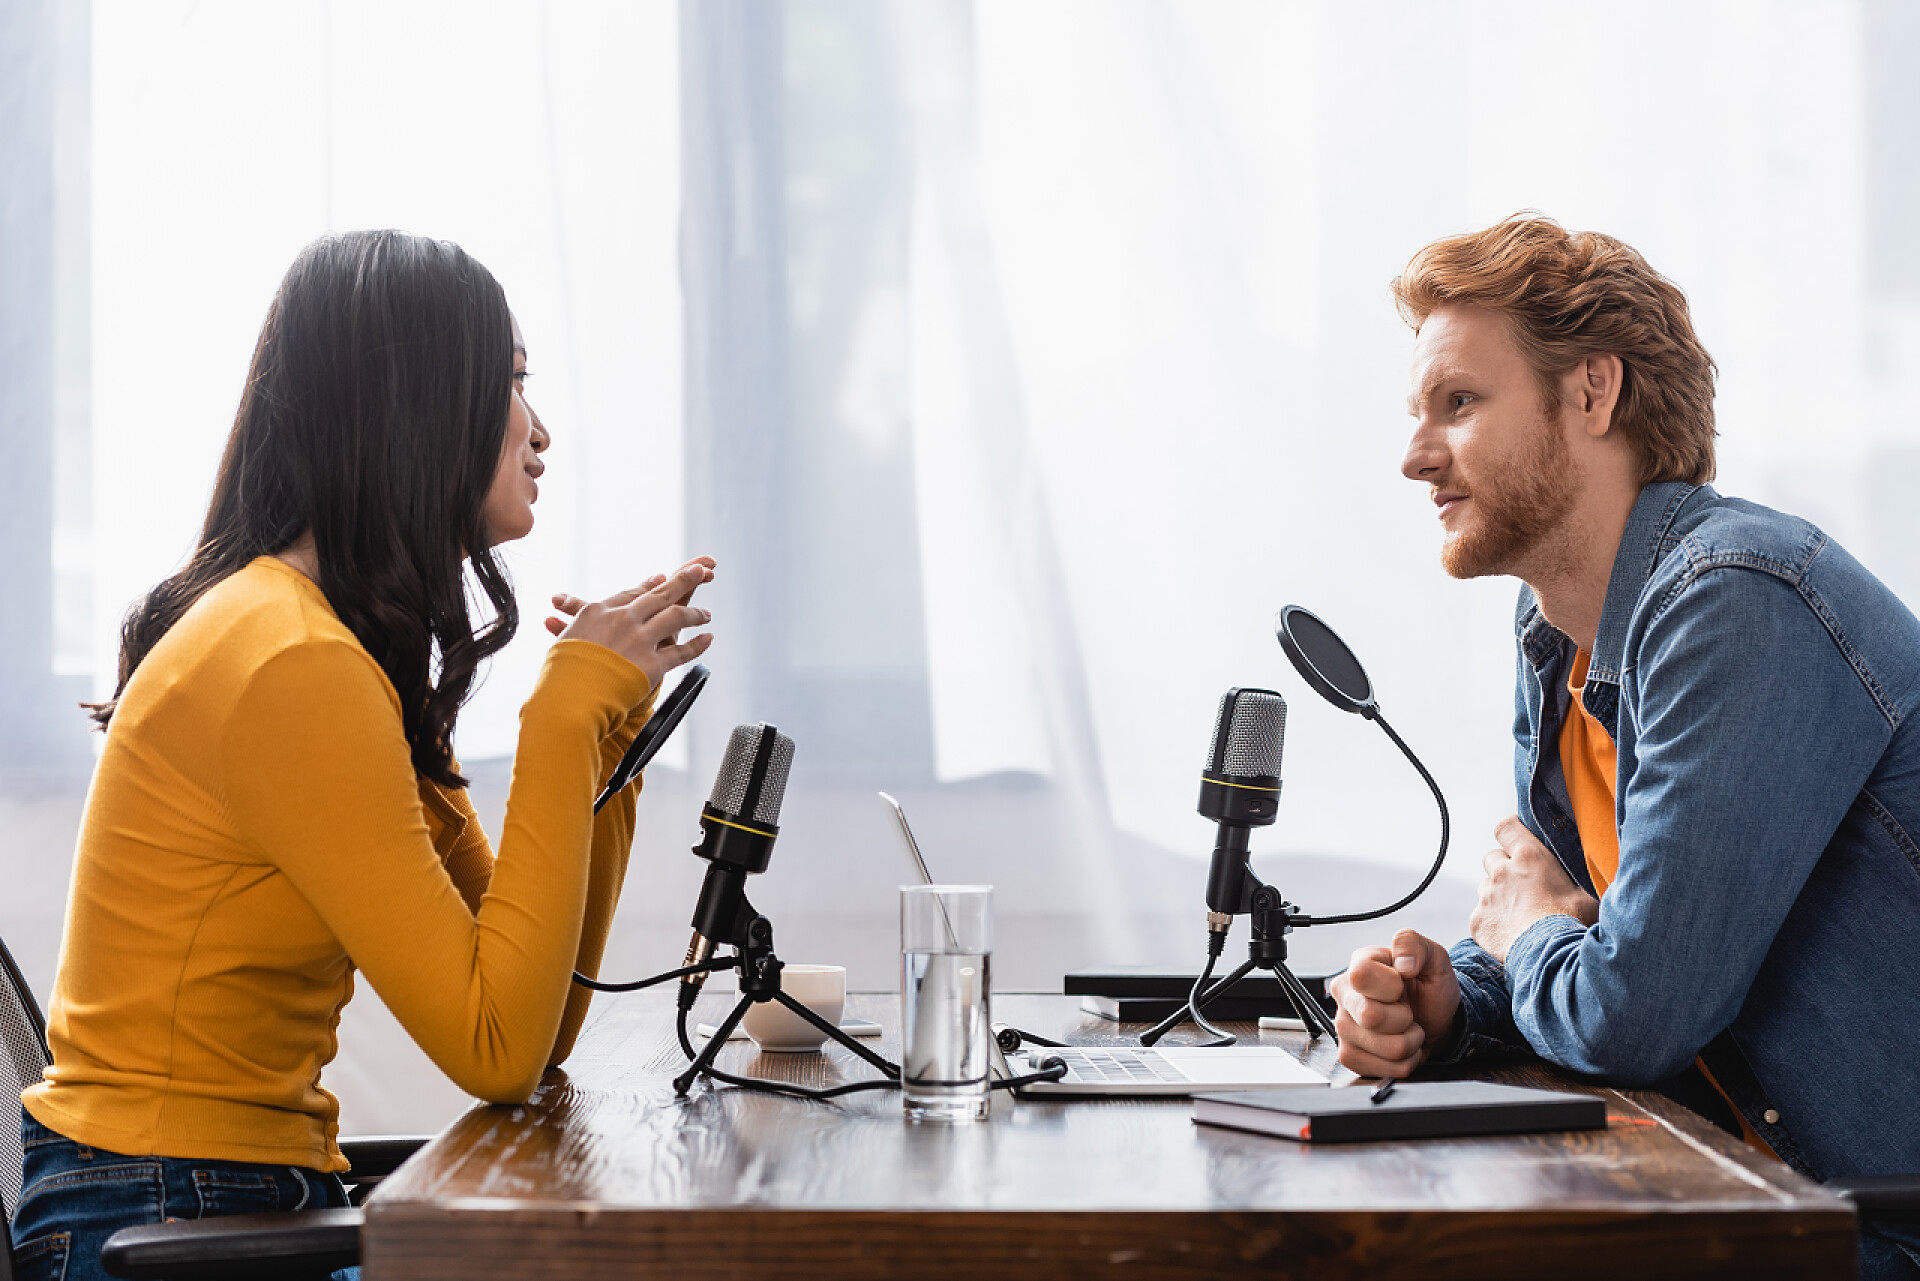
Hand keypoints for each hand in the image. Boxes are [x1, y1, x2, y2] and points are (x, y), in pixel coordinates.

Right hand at [545, 557, 715, 692]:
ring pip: (676, 618)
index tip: (662, 579)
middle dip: (684, 580)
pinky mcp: (653, 663)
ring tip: (706, 614)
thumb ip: (572, 624)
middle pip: (660, 595)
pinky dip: (698, 645)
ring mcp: (640, 639)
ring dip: (695, 614)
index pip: (631, 594)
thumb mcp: (564, 640)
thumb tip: (561, 610)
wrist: (569, 697)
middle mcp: (622, 620)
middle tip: (701, 571)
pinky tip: (708, 638)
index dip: (650, 586)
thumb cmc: (560, 673)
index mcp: (599, 611)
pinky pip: (682, 652)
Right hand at [1328, 929, 1459, 1078]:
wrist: (1434, 1021)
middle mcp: (1344, 995)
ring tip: (1408, 1029)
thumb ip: (1415, 945)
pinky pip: (1384, 1069)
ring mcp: (1343, 1027)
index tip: (1402, 984)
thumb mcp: (1433, 959)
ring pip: (1385, 1048)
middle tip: (1408, 1011)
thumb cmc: (1429, 989)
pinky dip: (1403, 1062)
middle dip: (1404, 1018)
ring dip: (1409, 1043)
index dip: (1391, 986)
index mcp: (1360, 965)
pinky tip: (1401, 1046)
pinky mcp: (1349, 1055)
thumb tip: (1402, 962)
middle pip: (1370, 1016)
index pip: (1360, 976)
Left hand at [1468, 815, 1599, 960]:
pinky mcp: (1478, 921)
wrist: (1549, 956)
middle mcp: (1502, 872)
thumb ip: (1580, 878)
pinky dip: (1491, 921)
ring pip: (1485, 887)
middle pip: (1492, 858)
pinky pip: (1480, 915)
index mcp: (1528, 857)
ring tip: (1519, 912)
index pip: (1506, 827)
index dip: (1510, 832)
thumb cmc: (1572, 924)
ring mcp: (1486, 897)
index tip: (1515, 839)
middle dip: (1504, 867)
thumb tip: (1596, 872)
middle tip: (1522, 884)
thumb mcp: (1587, 895)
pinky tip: (1511, 932)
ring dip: (1497, 895)